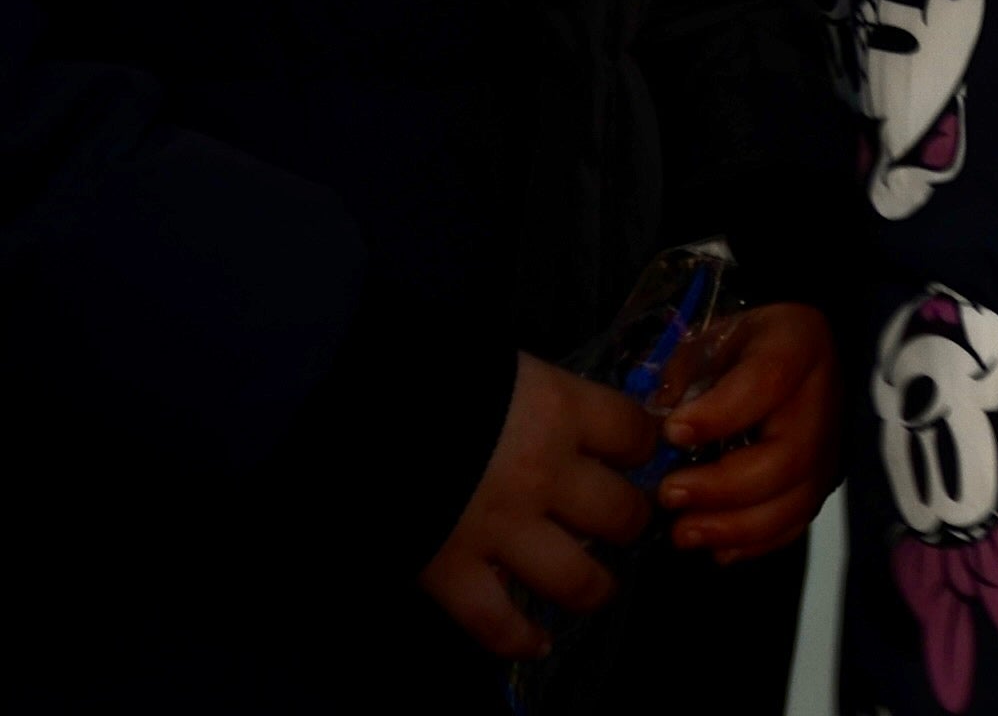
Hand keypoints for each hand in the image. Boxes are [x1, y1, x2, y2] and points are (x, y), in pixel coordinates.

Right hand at [417, 354, 658, 661]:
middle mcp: (546, 475)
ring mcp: (502, 530)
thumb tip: (559, 409)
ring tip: (596, 587)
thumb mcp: (498, 365)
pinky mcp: (451, 572)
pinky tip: (535, 642)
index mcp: (561, 410)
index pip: (635, 433)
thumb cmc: (425, 373)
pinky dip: (519, 639)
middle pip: (622, 512)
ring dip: (595, 587)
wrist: (345, 407)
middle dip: (629, 520)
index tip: (638, 454)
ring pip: (577, 579)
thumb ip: (537, 394)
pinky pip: (497, 623)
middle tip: (621, 522)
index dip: (643, 446)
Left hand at [653, 300, 837, 560]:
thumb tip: (655, 426)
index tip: (672, 433)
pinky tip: (714, 548)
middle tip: (668, 494)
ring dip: (735, 526)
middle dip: (723, 486)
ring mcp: (828, 447)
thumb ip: (682, 375)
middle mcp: (823, 400)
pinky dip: (755, 544)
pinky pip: (796, 523)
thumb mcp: (709, 338)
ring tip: (682, 532)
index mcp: (797, 345)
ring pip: (796, 500)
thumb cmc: (742, 348)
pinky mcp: (820, 482)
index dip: (721, 413)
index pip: (769, 380)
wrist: (796, 353)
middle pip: (788, 456)